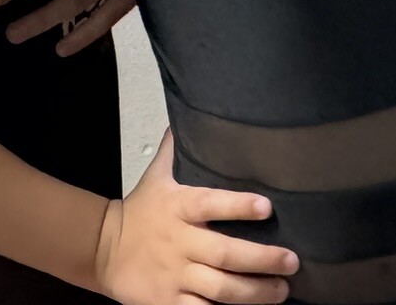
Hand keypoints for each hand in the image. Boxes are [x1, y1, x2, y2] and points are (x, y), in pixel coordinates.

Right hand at [93, 131, 297, 304]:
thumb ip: (176, 149)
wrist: (102, 250)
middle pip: (225, 254)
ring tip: (281, 291)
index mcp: (179, 207)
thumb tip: (191, 110)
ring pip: (220, 289)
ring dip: (255, 293)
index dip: (240, 206)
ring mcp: (175, 275)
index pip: (212, 203)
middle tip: (292, 261)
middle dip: (262, 260)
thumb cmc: (140, 211)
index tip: (268, 207)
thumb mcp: (156, 176)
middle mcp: (180, 242)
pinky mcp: (168, 302)